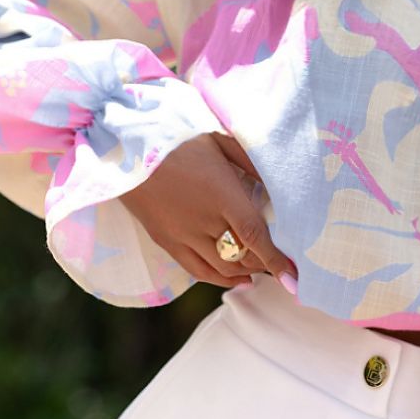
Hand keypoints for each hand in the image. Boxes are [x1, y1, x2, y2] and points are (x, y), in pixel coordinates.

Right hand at [116, 131, 296, 289]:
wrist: (124, 149)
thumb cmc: (175, 138)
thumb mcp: (219, 140)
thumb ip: (250, 162)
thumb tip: (278, 181)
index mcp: (220, 195)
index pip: (255, 236)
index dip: (277, 260)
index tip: (296, 277)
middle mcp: (203, 221)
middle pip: (243, 256)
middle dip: (267, 265)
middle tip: (286, 265)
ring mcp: (182, 235)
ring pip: (223, 269)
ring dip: (247, 273)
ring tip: (264, 270)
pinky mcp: (166, 242)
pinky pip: (198, 271)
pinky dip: (221, 279)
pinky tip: (239, 279)